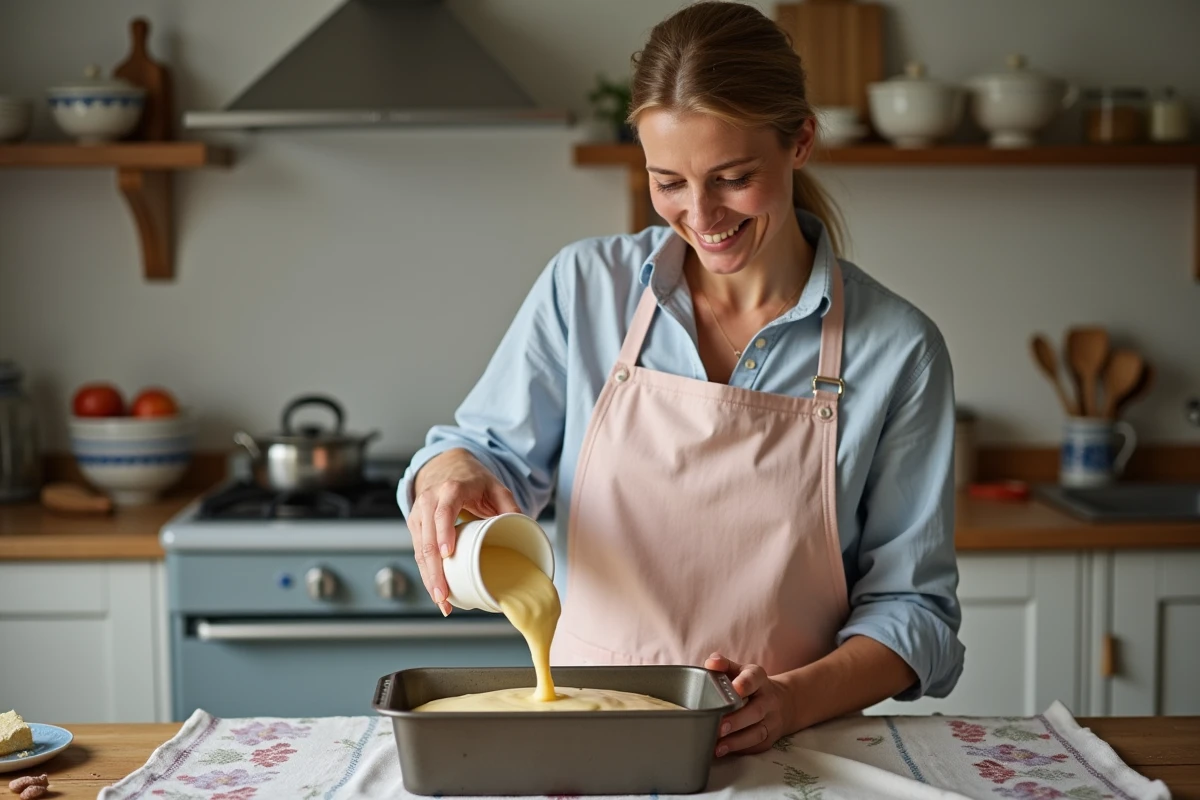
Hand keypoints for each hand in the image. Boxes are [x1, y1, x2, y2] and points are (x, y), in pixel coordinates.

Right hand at [409, 449, 520, 615]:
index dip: (444, 532)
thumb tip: (526, 529)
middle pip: (428, 538)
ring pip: (420, 550)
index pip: (443, 512)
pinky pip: (419, 553)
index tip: (448, 554)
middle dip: (434, 569)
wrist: (449, 468)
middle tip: (444, 593)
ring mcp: (418, 514)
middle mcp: (429, 501)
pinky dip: (426, 574)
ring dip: (428, 578)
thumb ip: (510, 506)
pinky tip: (437, 592)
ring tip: (442, 601)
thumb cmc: (474, 481)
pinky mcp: (415, 527)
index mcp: (451, 489)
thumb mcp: (497, 488)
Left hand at [705, 653, 793, 756]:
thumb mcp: (739, 670)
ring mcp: (771, 720)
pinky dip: (740, 749)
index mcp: (758, 678)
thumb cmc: (748, 685)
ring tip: (718, 745)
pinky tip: (723, 751)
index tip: (734, 689)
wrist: (781, 702)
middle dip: (737, 720)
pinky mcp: (770, 737)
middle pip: (756, 710)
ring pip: (758, 732)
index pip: (753, 679)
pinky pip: (756, 745)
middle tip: (719, 727)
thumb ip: (723, 665)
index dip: (744, 684)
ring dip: (737, 740)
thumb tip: (711, 663)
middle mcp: (768, 699)